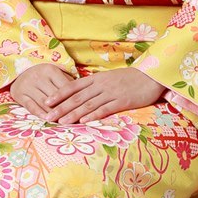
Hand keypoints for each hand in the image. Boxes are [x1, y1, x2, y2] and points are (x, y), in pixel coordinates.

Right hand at [8, 64, 77, 118]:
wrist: (19, 72)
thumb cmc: (43, 76)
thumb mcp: (55, 74)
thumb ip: (68, 83)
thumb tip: (83, 97)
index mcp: (50, 70)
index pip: (65, 87)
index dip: (74, 99)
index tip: (83, 109)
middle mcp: (38, 76)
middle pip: (55, 96)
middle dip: (65, 108)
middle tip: (75, 119)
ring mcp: (28, 85)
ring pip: (44, 102)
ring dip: (54, 113)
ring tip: (64, 122)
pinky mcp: (20, 94)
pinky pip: (31, 106)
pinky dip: (40, 114)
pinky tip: (48, 120)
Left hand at [48, 68, 165, 124]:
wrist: (151, 76)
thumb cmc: (130, 78)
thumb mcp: (110, 78)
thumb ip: (96, 85)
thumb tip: (81, 93)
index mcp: (96, 78)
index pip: (73, 86)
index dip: (59, 94)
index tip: (46, 102)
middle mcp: (101, 85)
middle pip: (77, 97)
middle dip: (61, 107)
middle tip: (47, 116)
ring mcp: (111, 93)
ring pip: (88, 104)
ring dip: (73, 114)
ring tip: (61, 122)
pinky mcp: (122, 101)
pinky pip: (105, 108)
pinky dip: (93, 115)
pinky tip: (83, 121)